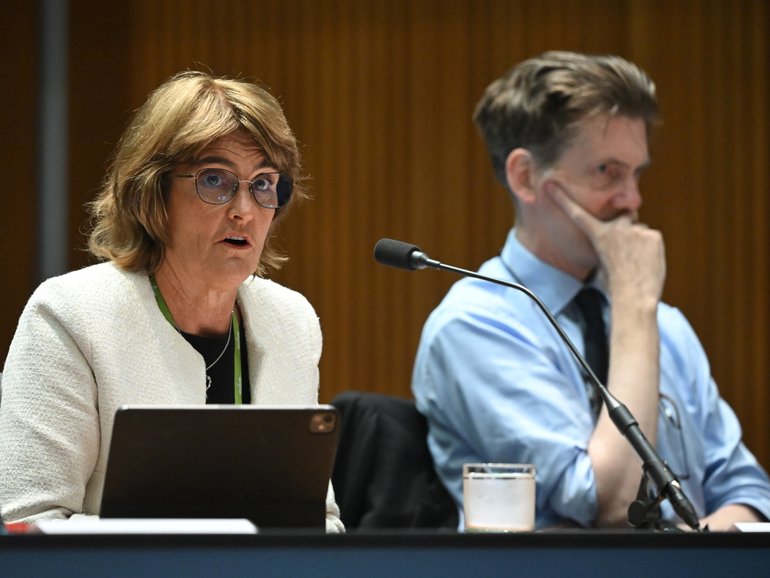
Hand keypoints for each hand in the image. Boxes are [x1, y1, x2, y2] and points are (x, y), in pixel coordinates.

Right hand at [546, 182, 665, 303]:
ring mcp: (635, 229)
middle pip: (623, 217)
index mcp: (598, 236)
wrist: (633, 297)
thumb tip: (618, 245)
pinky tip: (647, 262)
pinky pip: (652, 237)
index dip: (562, 198)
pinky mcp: (652, 235)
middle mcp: (615, 228)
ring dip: (640, 242)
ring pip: (639, 230)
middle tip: (628, 251)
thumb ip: (608, 247)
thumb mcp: (602, 266)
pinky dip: (651, 249)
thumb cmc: (615, 287)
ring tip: (638, 263)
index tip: (550, 184)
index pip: (577, 214)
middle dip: (626, 228)